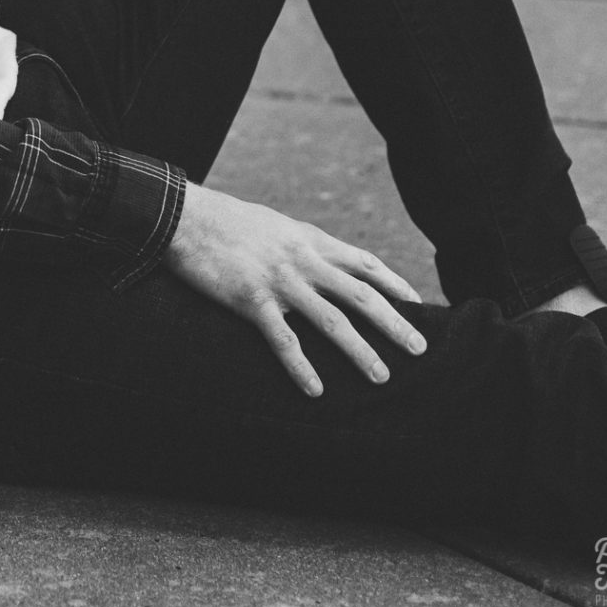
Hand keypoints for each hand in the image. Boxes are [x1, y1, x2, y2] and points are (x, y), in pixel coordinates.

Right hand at [162, 181, 426, 395]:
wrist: (186, 216)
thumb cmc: (227, 222)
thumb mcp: (275, 225)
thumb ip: (301, 243)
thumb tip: (321, 259)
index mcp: (309, 239)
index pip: (364, 262)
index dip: (394, 284)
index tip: (418, 303)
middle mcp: (303, 258)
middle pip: (360, 293)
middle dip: (394, 322)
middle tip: (421, 348)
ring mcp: (280, 279)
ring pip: (331, 319)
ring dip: (361, 350)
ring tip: (382, 376)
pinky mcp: (251, 298)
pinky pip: (283, 339)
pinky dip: (302, 366)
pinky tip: (316, 390)